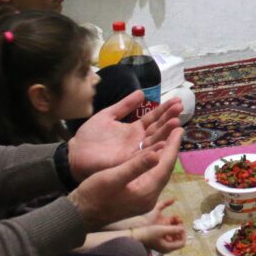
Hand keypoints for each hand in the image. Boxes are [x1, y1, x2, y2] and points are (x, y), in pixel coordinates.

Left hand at [67, 91, 184, 179]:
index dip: (165, 109)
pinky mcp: (128, 163)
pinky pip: (144, 156)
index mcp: (134, 130)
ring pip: (155, 141)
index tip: (177, 100)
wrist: (75, 153)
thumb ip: (124, 105)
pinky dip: (155, 150)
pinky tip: (165, 143)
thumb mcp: (108, 115)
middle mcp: (138, 141)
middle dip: (170, 118)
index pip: (153, 118)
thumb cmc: (90, 136)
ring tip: (176, 122)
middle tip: (180, 107)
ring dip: (166, 133)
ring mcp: (135, 152)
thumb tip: (142, 92)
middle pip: (158, 128)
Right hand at [67, 130, 181, 229]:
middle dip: (172, 148)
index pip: (166, 165)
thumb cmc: (94, 195)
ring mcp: (145, 197)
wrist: (80, 215)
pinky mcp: (138, 196)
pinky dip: (156, 162)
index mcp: (147, 192)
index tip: (179, 129)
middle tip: (178, 128)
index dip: (173, 146)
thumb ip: (136, 166)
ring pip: (160, 171)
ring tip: (170, 137)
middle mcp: (150, 196)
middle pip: (166, 168)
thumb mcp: (114, 177)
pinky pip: (153, 175)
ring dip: (165, 154)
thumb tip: (157, 153)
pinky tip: (156, 153)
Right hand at [132, 219, 185, 252]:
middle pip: (179, 241)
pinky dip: (171, 232)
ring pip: (174, 239)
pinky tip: (168, 226)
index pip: (182, 243)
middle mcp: (167, 248)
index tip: (181, 226)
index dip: (184, 234)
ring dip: (176, 231)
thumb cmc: (148, 233)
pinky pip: (170, 237)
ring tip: (173, 223)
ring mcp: (164, 246)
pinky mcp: (160, 243)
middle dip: (180, 232)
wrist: (136, 236)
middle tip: (178, 223)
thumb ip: (174, 229)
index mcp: (168, 247)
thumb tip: (183, 228)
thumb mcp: (162, 230)